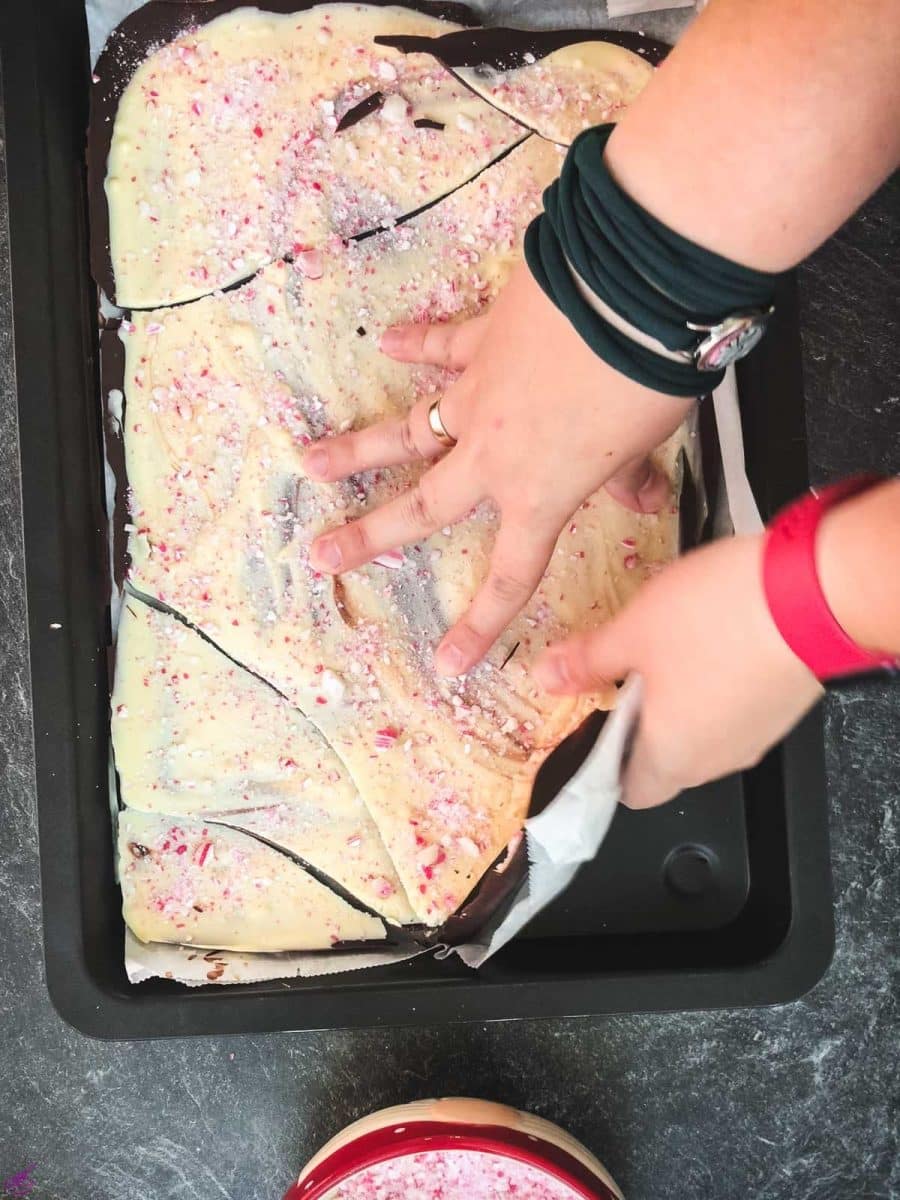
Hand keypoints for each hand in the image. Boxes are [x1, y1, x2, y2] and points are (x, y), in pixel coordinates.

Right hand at [305, 263, 690, 675]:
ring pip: (408, 430)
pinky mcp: (483, 340)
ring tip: (310, 461)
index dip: (479, 624)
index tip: (448, 662)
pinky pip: (440, 346)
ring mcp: (479, 395)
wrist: (632, 292)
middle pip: (423, 504)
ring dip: (358, 449)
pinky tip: (382, 342)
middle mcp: (495, 454)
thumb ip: (630, 480)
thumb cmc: (647, 380)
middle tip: (321, 554)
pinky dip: (413, 344)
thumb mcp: (644, 446)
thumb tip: (643, 501)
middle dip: (369, 534)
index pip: (508, 575)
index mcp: (540, 494)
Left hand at [533, 534, 822, 808]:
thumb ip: (587, 662)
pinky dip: (713, 689)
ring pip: (700, 735)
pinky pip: (734, 712)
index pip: (628, 793)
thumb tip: (547, 677)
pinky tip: (706, 643)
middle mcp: (716, 759)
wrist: (813, 590)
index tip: (589, 729)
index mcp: (670, 757)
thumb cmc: (720, 619)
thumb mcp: (632, 632)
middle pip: (663, 763)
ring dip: (676, 704)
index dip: (603, 767)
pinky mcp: (781, 706)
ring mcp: (755, 735)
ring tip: (661, 652)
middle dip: (636, 726)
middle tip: (621, 679)